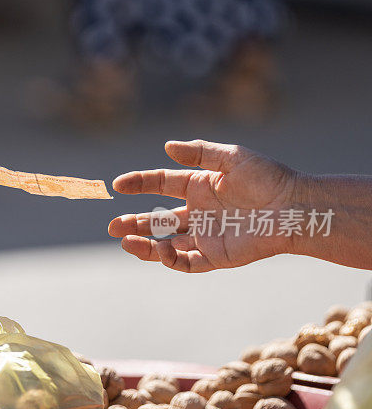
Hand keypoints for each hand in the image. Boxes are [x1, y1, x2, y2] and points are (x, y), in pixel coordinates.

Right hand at [108, 140, 301, 272]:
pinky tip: (158, 251)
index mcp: (198, 186)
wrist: (295, 208)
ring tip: (125, 241)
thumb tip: (166, 147)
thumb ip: (198, 153)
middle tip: (113, 226)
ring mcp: (205, 236)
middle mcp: (198, 212)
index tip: (118, 185)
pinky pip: (187, 261)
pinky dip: (169, 259)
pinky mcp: (216, 256)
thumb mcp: (231, 157)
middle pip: (157, 219)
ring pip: (166, 243)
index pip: (160, 184)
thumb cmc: (267, 178)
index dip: (139, 184)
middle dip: (133, 222)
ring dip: (144, 244)